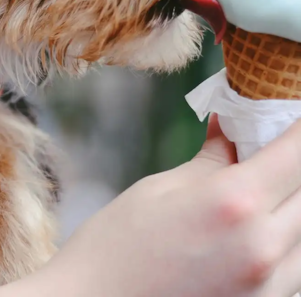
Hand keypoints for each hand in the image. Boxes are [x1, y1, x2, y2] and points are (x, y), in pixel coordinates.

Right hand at [0, 114, 300, 296]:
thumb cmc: (115, 244)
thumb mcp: (159, 189)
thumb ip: (210, 159)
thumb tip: (229, 127)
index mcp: (233, 203)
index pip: (297, 153)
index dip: (300, 128)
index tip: (295, 117)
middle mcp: (264, 248)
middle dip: (295, 163)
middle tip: (273, 147)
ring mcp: (270, 288)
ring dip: (294, 200)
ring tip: (265, 184)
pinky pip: (297, 264)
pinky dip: (287, 236)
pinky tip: (258, 224)